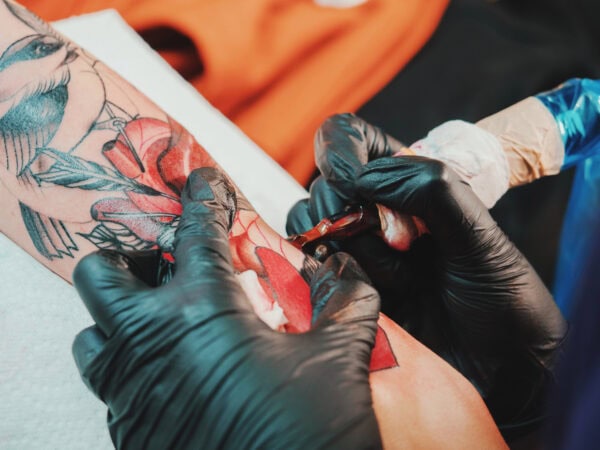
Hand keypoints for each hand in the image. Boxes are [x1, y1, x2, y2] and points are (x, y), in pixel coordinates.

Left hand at [72, 167, 381, 449]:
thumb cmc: (309, 436)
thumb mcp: (340, 357)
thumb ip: (346, 300)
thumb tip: (341, 269)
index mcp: (204, 312)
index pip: (195, 230)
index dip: (203, 197)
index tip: (204, 183)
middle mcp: (151, 345)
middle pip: (104, 273)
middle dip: (133, 257)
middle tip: (169, 262)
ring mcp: (132, 391)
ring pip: (94, 332)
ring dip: (122, 316)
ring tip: (163, 317)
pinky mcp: (129, 430)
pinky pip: (108, 384)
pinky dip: (130, 362)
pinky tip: (172, 368)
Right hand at [287, 113, 566, 437]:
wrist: (501, 376)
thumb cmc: (504, 306)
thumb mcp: (481, 240)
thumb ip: (433, 192)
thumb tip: (366, 177)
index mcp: (413, 186)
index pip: (354, 141)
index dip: (342, 151)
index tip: (356, 183)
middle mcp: (379, 215)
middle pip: (323, 184)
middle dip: (341, 206)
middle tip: (391, 242)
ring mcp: (359, 254)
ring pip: (311, 226)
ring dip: (338, 244)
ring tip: (387, 276)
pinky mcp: (343, 291)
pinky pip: (309, 268)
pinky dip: (323, 273)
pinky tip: (362, 291)